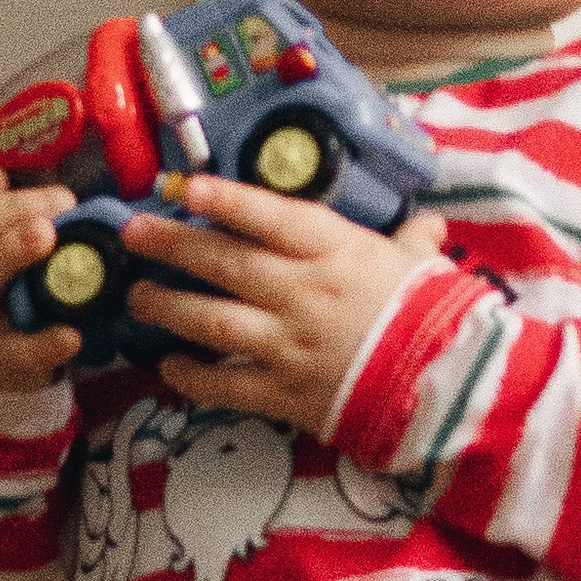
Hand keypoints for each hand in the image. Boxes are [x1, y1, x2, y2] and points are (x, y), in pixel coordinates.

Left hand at [125, 173, 449, 435]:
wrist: (446, 389)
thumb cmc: (434, 317)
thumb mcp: (422, 267)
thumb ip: (411, 241)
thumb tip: (428, 220)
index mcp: (337, 254)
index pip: (273, 219)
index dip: (229, 201)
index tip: (190, 186)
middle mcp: (304, 294)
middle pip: (226, 265)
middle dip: (173, 245)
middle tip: (134, 231)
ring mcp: (289, 346)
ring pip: (213, 322)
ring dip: (168, 307)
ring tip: (135, 297)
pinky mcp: (285, 394)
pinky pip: (226, 386)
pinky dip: (192, 377)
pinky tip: (167, 366)